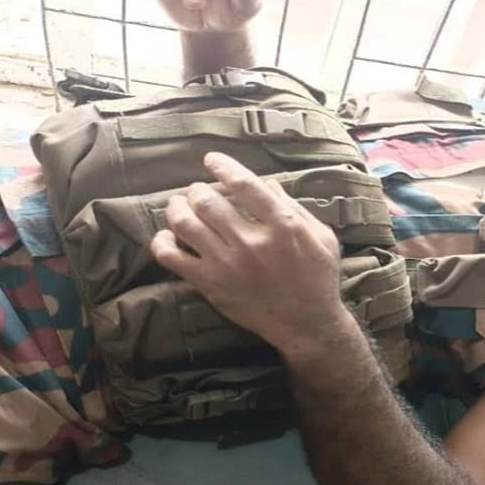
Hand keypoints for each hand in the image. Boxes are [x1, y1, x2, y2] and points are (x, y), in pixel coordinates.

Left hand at [150, 153, 345, 349]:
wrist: (306, 325)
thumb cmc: (318, 278)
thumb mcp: (321, 236)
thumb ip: (294, 207)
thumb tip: (266, 183)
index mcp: (282, 225)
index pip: (244, 184)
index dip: (223, 167)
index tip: (211, 159)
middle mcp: (251, 242)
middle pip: (207, 200)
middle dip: (197, 189)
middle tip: (197, 191)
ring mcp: (227, 264)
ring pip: (185, 223)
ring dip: (177, 208)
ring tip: (179, 205)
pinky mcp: (210, 284)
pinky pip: (172, 257)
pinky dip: (163, 242)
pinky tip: (169, 236)